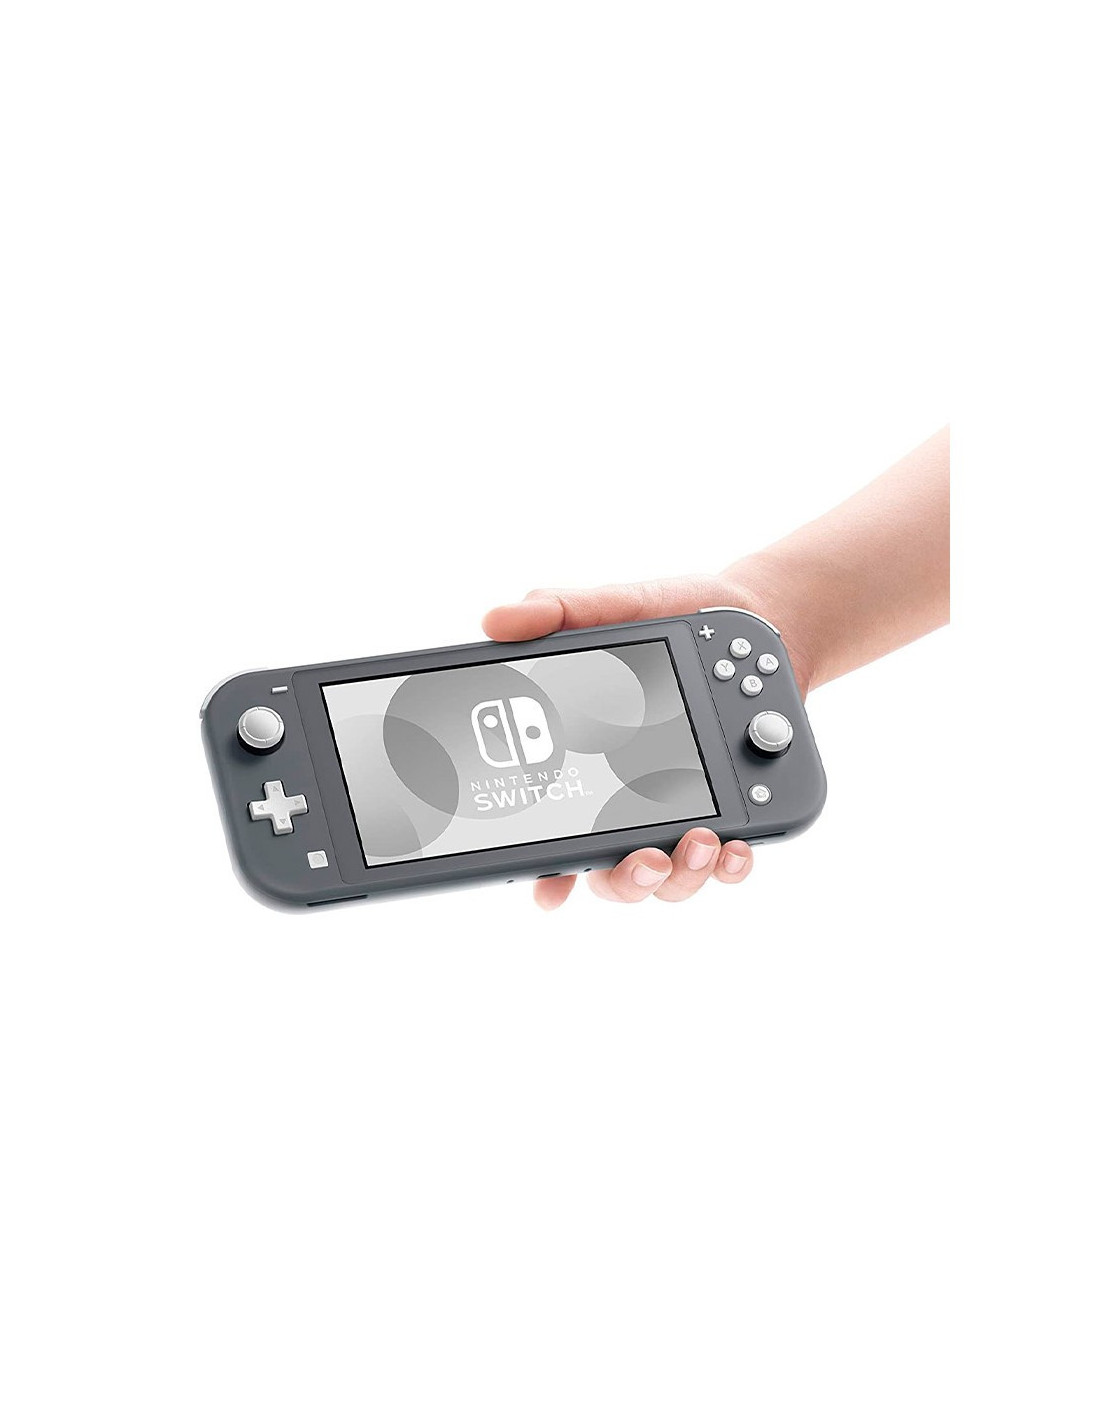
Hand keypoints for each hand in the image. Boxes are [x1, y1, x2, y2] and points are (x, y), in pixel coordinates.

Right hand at [482, 573, 803, 909]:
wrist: (753, 621)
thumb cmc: (671, 616)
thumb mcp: (609, 606)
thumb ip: (554, 612)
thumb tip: (494, 619)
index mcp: (587, 768)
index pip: (554, 835)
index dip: (546, 873)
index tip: (550, 890)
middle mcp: (631, 804)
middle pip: (614, 876)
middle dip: (627, 880)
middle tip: (646, 858)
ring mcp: (683, 814)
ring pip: (671, 879)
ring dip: (682, 877)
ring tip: (700, 842)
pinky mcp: (735, 811)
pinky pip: (727, 861)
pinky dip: (731, 865)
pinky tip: (735, 847)